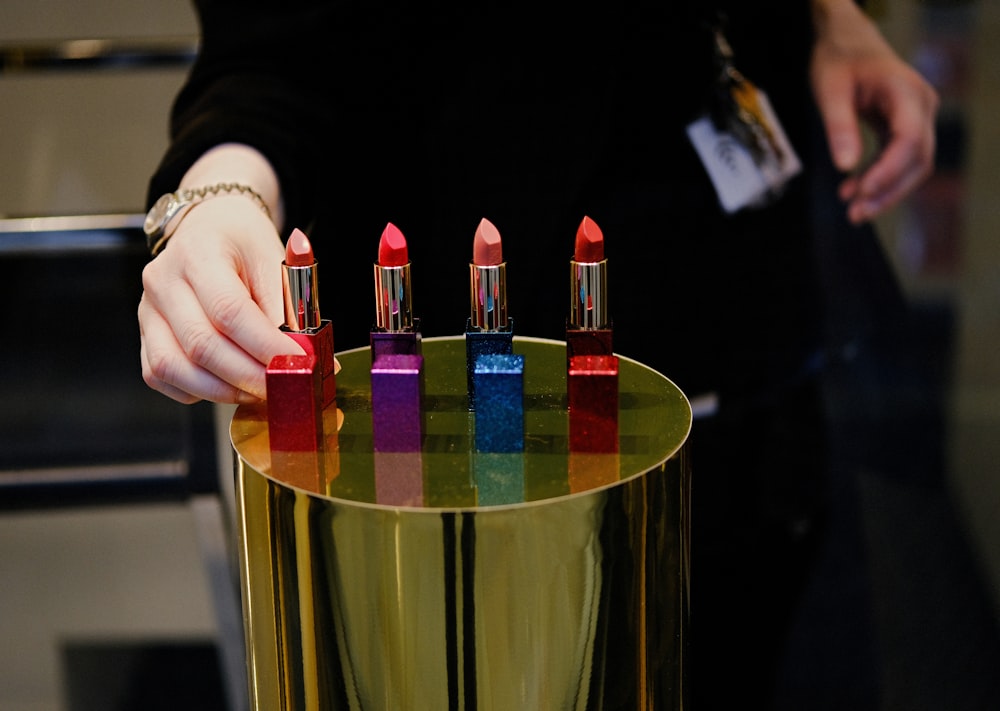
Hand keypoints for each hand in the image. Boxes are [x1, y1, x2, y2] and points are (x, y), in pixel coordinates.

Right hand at [138, 196, 303, 403]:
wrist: (210, 228)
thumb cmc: (245, 245)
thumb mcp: (275, 260)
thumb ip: (286, 308)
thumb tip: (301, 358)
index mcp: (198, 252)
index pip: (229, 311)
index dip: (265, 346)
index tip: (297, 364)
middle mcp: (163, 281)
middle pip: (201, 345)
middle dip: (248, 376)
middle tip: (282, 387)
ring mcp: (148, 310)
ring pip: (174, 367)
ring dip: (222, 390)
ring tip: (258, 392)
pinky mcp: (145, 334)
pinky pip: (161, 376)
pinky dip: (196, 391)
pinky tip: (227, 386)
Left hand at [810, 0, 938, 223]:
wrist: (848, 42)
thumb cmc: (838, 60)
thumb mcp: (829, 89)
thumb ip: (839, 126)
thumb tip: (846, 167)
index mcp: (906, 91)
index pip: (910, 138)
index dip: (889, 169)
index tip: (861, 190)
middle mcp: (921, 106)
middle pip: (918, 159)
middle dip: (888, 191)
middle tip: (855, 214)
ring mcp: (917, 118)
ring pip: (914, 166)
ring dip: (885, 192)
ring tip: (853, 210)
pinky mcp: (905, 129)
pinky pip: (900, 161)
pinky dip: (879, 179)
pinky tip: (853, 191)